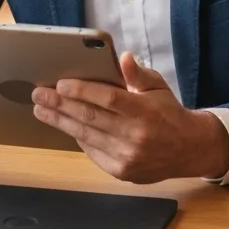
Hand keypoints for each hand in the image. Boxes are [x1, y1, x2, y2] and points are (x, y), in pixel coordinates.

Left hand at [31, 52, 228, 182]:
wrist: (190, 150)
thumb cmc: (169, 112)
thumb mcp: (158, 87)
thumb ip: (137, 74)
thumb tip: (122, 57)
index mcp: (145, 111)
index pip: (109, 99)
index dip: (83, 91)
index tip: (60, 84)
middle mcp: (136, 136)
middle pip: (91, 118)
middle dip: (60, 105)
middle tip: (39, 95)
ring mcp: (128, 156)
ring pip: (86, 136)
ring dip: (61, 121)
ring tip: (42, 110)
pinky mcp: (122, 171)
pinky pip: (92, 152)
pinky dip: (77, 137)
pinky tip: (64, 125)